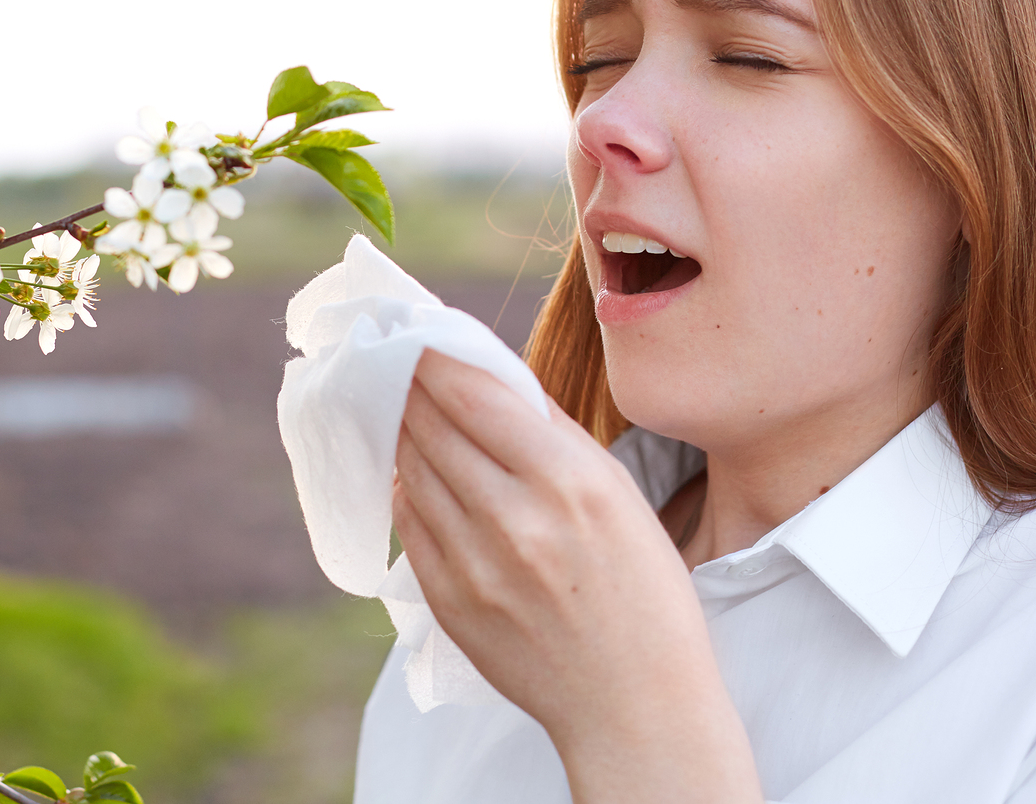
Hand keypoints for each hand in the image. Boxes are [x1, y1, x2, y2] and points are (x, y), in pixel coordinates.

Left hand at [392, 350, 762, 801]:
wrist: (635, 703)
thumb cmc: (643, 591)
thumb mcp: (618, 494)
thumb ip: (554, 436)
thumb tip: (494, 380)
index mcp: (566, 479)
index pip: (472, 392)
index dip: (433, 355)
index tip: (415, 331)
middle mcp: (512, 517)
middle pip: (431, 424)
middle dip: (408, 384)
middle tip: (392, 356)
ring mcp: (473, 563)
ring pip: (412, 468)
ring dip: (402, 430)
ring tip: (399, 405)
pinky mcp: (449, 601)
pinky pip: (409, 523)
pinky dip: (406, 487)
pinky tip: (412, 470)